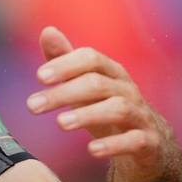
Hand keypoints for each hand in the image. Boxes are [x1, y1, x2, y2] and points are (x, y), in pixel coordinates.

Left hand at [26, 26, 175, 181]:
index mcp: (112, 71)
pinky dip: (114, 144)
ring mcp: (141, 114)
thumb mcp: (86, 86)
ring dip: (87, 114)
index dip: (65, 64)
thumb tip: (47, 31)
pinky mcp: (149, 141)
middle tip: (32, 105)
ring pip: (118, 108)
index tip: (39, 77)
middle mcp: (128, 89)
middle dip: (64, 92)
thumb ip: (65, 61)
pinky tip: (91, 150)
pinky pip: (135, 140)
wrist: (148, 144)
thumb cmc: (108, 108)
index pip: (90, 58)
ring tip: (60, 123)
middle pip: (97, 83)